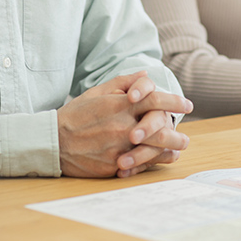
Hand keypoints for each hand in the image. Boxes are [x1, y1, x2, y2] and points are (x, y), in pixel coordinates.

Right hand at [56, 72, 192, 177]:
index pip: (155, 100)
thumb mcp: (98, 91)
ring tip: (176, 151)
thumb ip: (124, 81)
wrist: (53, 141)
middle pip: (161, 130)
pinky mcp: (113, 165)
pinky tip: (158, 161)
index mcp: (120, 105)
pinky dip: (151, 164)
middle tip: (186, 138)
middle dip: (177, 135)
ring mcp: (119, 148)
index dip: (174, 102)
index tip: (187, 105)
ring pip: (154, 151)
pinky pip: (139, 166)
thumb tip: (146, 74)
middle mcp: (122, 126)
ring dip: (169, 152)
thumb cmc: (77, 114)